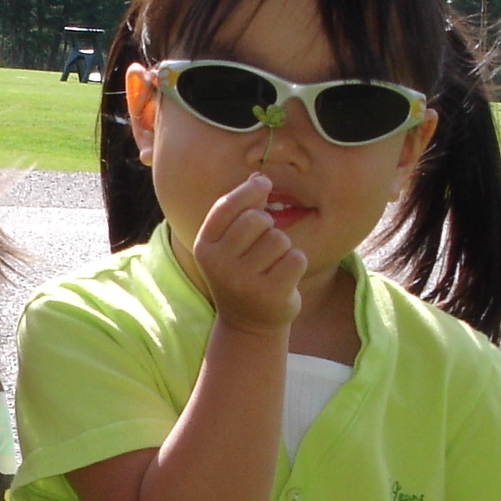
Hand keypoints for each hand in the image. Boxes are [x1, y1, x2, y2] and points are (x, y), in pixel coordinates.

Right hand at [190, 174, 307, 336]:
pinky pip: (296, 258)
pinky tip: (283, 277)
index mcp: (205, 247)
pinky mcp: (270, 294)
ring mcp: (244, 282)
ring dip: (283, 248)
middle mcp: (219, 265)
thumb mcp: (233, 244)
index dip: (249, 190)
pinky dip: (296, 263)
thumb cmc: (242, 273)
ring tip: (272, 265)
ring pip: (279, 239)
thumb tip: (259, 176)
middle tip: (264, 244)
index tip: (264, 184)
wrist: (248, 324)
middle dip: (268, 225)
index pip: (227, 206)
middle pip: (257, 219)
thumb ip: (243, 211)